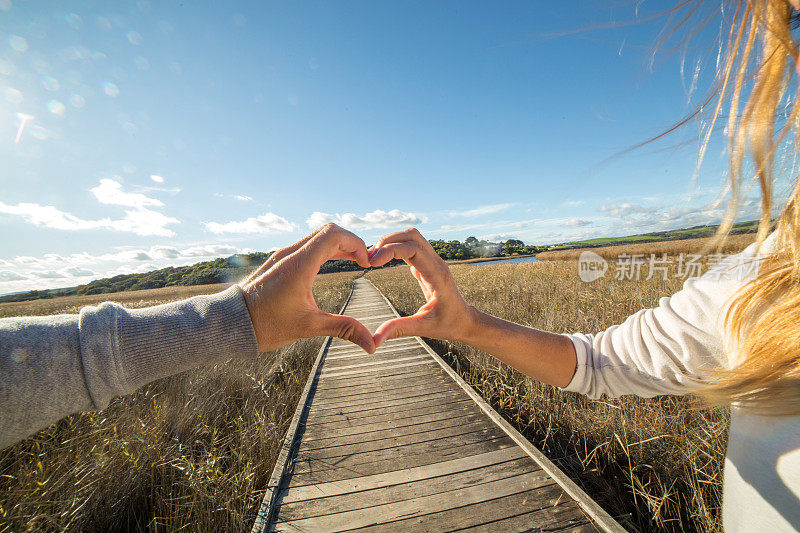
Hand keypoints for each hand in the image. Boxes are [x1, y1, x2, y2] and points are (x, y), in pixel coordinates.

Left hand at [240, 223, 374, 353]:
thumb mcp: (309, 326)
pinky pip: (305, 246)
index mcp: (299, 264)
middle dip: (350, 242)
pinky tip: (331, 264)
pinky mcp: (277, 262)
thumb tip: (372, 345)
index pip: (334, 235)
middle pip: (327, 231)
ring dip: (337, 245)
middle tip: (363, 261)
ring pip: (316, 237)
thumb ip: (343, 328)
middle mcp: (290, 254)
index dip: (356, 243)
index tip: (366, 262)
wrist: (231, 324)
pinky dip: (323, 250)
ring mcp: (281, 256)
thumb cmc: (266, 325)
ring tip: (353, 261)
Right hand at [368, 228, 474, 347]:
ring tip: (373, 258)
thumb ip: (398, 330)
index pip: (414, 250)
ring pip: (411, 237)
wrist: (464, 320)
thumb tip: (374, 340)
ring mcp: (433, 261)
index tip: (373, 263)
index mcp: (437, 275)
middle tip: (369, 258)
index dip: (391, 250)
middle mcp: (436, 263)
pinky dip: (395, 247)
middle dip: (388, 241)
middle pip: (412, 236)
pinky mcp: (427, 264)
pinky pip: (411, 247)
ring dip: (391, 241)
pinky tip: (381, 260)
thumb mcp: (423, 328)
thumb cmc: (448, 324)